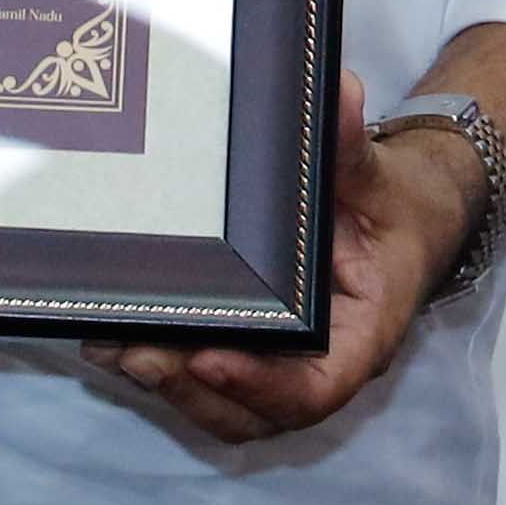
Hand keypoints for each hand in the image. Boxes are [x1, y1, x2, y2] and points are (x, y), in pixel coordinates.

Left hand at [113, 79, 460, 445]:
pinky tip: (107, 340)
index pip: (316, 388)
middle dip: (192, 391)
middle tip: (137, 353)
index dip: (260, 384)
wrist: (398, 220)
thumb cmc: (390, 206)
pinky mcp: (249, 355)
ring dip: (166, 389)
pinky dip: (158, 371)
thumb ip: (353, 147)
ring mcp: (281, 369)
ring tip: (111, 347)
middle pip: (254, 412)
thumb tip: (342, 92)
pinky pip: (203, 383)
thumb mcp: (378, 177)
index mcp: (362, 334)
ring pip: (222, 408)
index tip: (208, 358)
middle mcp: (319, 366)